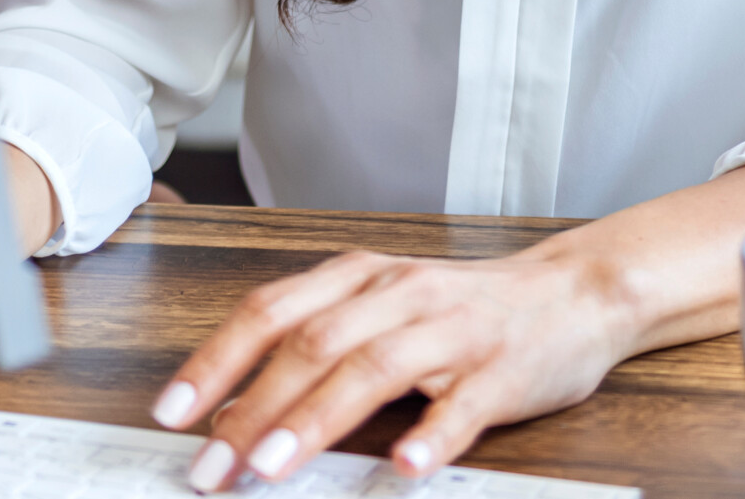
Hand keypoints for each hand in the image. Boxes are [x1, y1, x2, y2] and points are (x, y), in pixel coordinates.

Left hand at [154, 248, 626, 488]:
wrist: (573, 293)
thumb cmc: (464, 310)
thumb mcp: (382, 311)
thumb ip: (315, 347)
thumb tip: (235, 414)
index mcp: (363, 277)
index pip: (272, 311)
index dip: (217, 361)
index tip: (171, 414)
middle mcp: (401, 293)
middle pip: (313, 344)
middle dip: (254, 409)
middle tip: (212, 468)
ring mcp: (454, 329)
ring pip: (375, 367)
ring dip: (319, 419)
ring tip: (276, 467)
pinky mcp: (504, 369)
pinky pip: (463, 404)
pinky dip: (432, 435)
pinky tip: (405, 466)